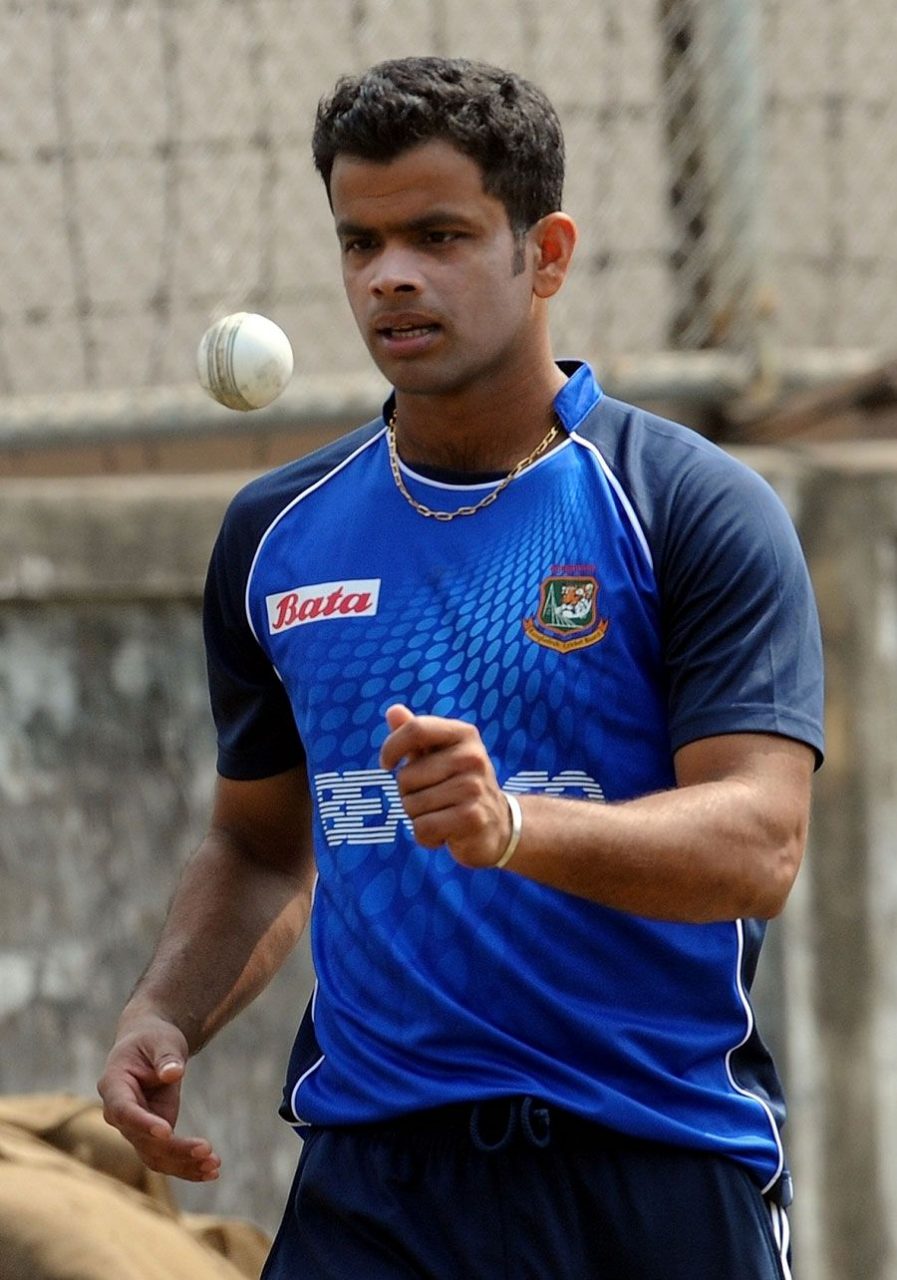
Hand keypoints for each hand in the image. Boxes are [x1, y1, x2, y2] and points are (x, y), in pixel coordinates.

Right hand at [98, 1012, 220, 1181]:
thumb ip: (165, 1057)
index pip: (123, 1111)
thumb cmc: (153, 1038)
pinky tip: (212, 1170)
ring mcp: (136, 1128)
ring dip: (184, 1165)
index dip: (142, 1123)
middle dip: (174, 1149)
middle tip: (206, 1150)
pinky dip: (188, 1166)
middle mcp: (119, 1114)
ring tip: (215, 1166)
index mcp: (113, 1085)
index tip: (166, 1131)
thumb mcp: (161, 1040)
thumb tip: (173, 1073)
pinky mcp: (153, 1137)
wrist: (151, 1045)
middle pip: (142, 1140)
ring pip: (155, 1157)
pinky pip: (167, 1157)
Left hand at [379, 705, 512, 867]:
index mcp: (464, 734)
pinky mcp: (472, 817)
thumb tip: (393, 710)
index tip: (387, 764)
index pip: (416, 729)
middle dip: (408, 794)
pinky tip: (446, 832)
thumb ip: (415, 734)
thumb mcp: (439, 755)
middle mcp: (472, 757)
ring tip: (443, 814)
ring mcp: (474, 787)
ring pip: (411, 805)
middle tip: (434, 798)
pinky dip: (427, 836)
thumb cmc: (460, 784)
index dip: (392, 747)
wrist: (499, 825)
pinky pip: (423, 828)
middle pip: (406, 776)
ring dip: (418, 816)